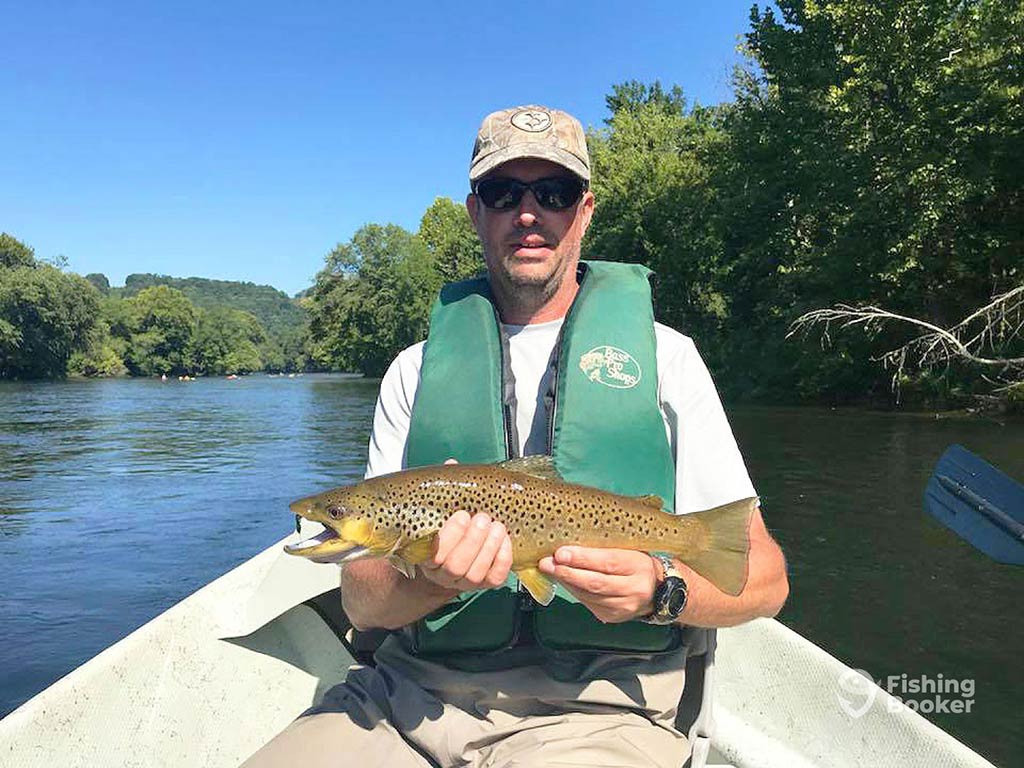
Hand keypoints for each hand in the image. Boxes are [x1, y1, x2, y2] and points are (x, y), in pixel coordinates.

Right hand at [417, 461, 512, 592]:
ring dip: (488, 549)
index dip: (448, 536)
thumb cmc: (450, 523)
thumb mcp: (444, 507)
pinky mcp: (485, 584)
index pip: (433, 553)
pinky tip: (505, 542)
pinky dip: (502, 561)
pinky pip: (494, 579)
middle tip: (483, 517)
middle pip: (455, 566)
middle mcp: (443, 573)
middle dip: (472, 541)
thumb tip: (452, 463)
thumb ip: (446, 488)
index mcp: (427, 553)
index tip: (462, 514)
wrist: (457, 552)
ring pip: (474, 574)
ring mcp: (464, 581)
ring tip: (497, 526)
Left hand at [538, 547, 658, 622]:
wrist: (658, 590)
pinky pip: (588, 603)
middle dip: (567, 573)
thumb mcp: (628, 549)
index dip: (583, 558)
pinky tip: (564, 580)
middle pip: (596, 583)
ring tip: (550, 569)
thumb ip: (604, 547)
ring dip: (566, 582)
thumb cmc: (638, 562)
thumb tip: (571, 543)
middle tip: (547, 563)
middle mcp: (634, 590)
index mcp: (639, 567)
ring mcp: (624, 607)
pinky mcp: (613, 617)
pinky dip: (573, 590)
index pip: (608, 563)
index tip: (561, 552)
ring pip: (589, 595)